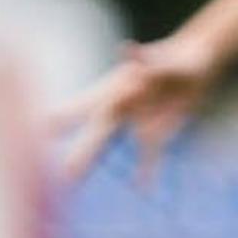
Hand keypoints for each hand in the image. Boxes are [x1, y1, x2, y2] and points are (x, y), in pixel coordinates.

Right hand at [55, 32, 225, 180]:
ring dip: (91, 160)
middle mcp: (118, 108)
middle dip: (80, 152)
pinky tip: (141, 188)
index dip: (65, 115)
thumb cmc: (173, 59)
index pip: (84, 105)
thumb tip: (125, 48)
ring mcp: (134, 123)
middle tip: (61, 172)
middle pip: (96, 133)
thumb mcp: (160, 62)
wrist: (193, 65)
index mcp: (116, 90)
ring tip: (71, 181)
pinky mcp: (156, 134)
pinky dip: (145, 172)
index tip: (43, 125)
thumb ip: (143, 61)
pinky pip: (148, 156)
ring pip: (109, 145)